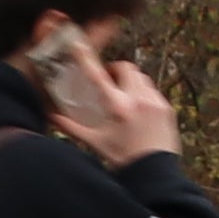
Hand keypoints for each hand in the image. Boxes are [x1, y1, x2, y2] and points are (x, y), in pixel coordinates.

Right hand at [41, 30, 176, 169]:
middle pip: (126, 68)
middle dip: (117, 70)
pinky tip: (139, 109)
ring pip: (142, 78)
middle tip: (109, 80)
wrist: (154, 174)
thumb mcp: (95, 142)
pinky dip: (144, 94)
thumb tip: (51, 117)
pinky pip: (154, 92)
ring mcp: (155, 102)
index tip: (78, 44)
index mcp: (117, 106)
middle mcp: (138, 99)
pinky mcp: (167, 108)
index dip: (86, 57)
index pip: (98, 75)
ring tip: (124, 95)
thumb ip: (72, 128)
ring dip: (131, 82)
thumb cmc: (122, 159)